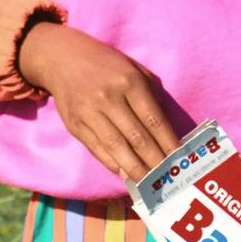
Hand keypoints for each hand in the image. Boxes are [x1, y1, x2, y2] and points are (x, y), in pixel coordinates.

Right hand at [15, 19, 182, 182]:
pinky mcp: (75, 125)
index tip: (178, 159)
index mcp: (129, 82)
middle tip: (168, 177)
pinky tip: (126, 174)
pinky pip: (98, 150)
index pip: (153, 120)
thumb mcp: (134, 69)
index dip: (167, 142)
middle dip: (154, 161)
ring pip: (117, 148)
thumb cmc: (106, 65)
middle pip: (137, 138)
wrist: (62, 59)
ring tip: (150, 182)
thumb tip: (165, 130)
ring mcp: (90, 113)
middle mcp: (109, 98)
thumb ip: (152, 95)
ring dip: (136, 169)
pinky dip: (113, 165)